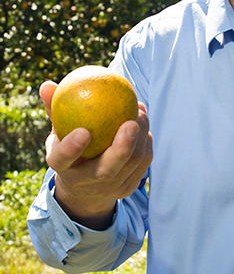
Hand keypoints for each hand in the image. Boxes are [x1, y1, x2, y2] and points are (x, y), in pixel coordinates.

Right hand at [40, 80, 152, 229]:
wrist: (85, 185)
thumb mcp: (59, 130)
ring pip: (131, 164)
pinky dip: (146, 141)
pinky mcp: (128, 188)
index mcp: (63, 167)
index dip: (71, 148)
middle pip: (105, 171)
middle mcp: (86, 182)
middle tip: (131, 123)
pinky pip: (143, 163)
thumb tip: (47, 85)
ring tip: (140, 111)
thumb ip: (54, 108)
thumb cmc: (70, 144)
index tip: (84, 130)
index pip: (62, 160)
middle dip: (121, 149)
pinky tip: (144, 121)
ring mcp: (109, 189)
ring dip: (140, 136)